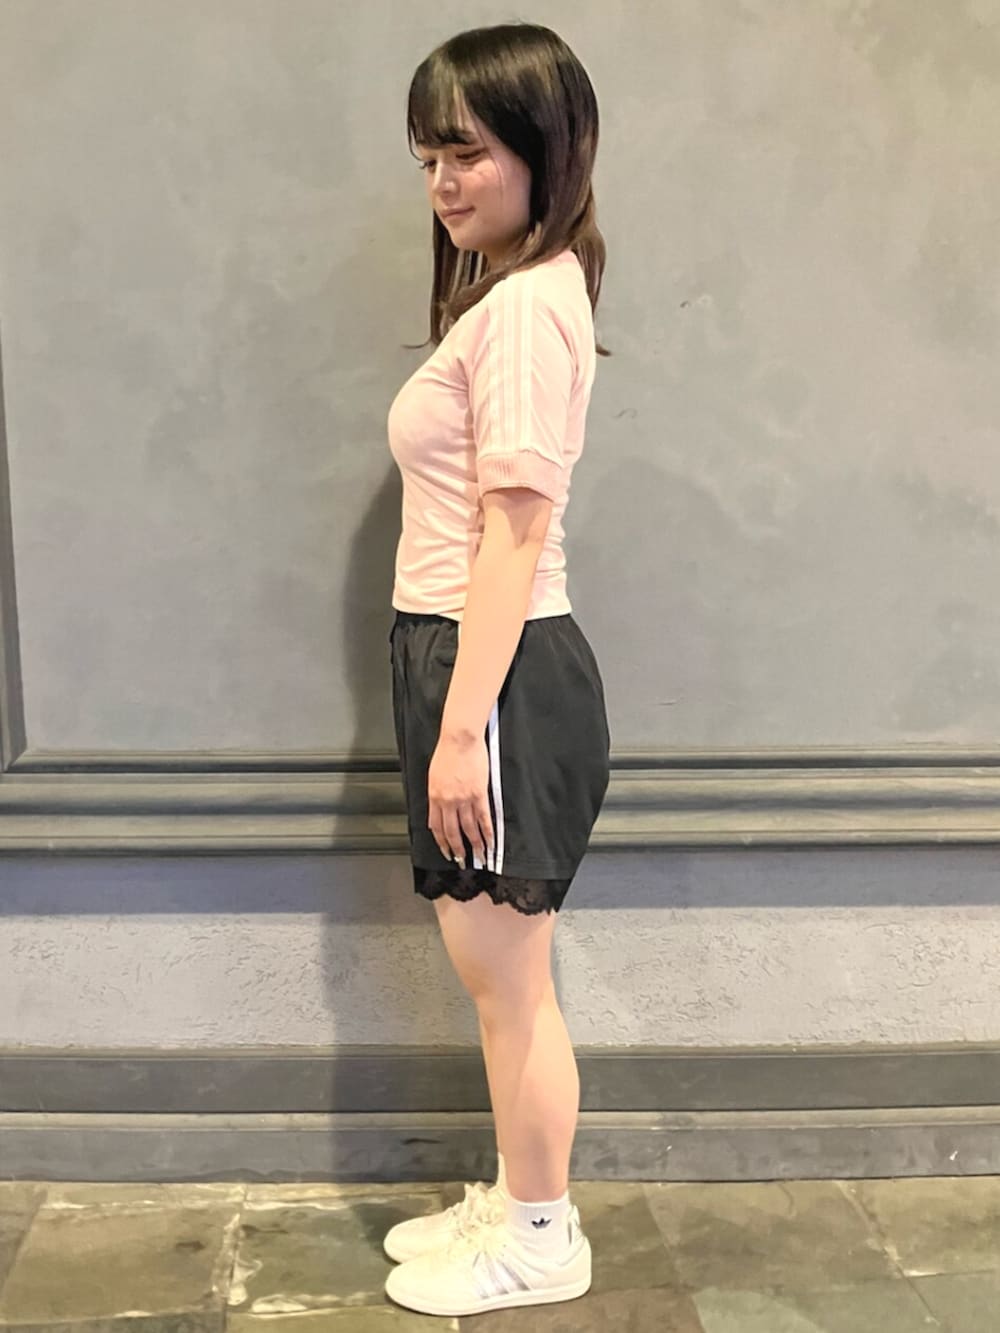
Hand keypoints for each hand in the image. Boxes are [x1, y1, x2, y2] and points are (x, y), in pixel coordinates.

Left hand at [427, 732, 494, 867]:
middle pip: (452, 832)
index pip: (436, 827)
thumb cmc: (447, 752)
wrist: (459, 739)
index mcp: (434, 797)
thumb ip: (437, 794)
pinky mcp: (479, 794)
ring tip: (479, 855)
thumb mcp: (434, 775)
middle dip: (457, 849)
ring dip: (475, 845)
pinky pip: (483, 818)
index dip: (442, 842)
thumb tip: (439, 808)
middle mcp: (447, 801)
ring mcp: (463, 799)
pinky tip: (491, 841)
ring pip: (469, 829)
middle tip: (462, 860)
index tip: (446, 851)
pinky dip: (487, 832)